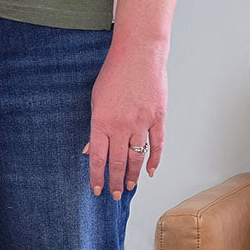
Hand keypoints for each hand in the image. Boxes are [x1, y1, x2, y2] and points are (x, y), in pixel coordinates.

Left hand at [82, 43, 166, 197]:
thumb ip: (95, 127)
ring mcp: (142, 123)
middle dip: (114, 182)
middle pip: (118, 163)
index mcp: (102, 122)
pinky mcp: (158, 118)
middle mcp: (121, 126)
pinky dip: (154, 160)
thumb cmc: (114, 74)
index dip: (97, 177)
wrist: (139, 54)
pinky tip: (149, 172)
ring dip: (132, 176)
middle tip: (114, 196)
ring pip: (137, 157)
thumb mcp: (95, 100)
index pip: (98, 158)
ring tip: (128, 188)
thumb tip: (92, 150)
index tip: (97, 189)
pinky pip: (157, 145)